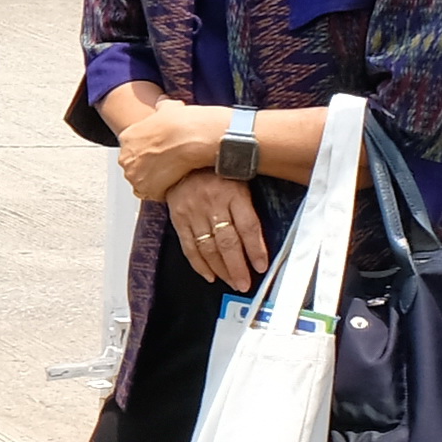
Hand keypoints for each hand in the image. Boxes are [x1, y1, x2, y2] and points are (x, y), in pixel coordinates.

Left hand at [111, 85, 229, 205]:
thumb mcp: (169, 108)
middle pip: (135, 169)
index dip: (148, 154)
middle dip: (149, 169)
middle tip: (169, 166)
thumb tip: (163, 101)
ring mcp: (134, 175)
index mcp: (127, 137)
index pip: (133, 151)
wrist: (192, 137)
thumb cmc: (183, 121)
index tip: (161, 154)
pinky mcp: (146, 190)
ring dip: (156, 182)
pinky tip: (177, 182)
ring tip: (175, 174)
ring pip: (143, 183)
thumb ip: (162, 106)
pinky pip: (154, 195)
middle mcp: (125, 158)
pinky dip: (164, 191)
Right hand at [168, 170, 272, 293]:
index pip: (248, 227)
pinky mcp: (178, 218)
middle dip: (237, 267)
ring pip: (208, 248)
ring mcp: (193, 212)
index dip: (255, 250)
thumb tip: (262, 235)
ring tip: (231, 281)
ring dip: (221, 269)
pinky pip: (189, 246)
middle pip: (228, 242)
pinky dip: (199, 264)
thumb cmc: (217, 169)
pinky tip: (210, 275)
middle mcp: (213, 202)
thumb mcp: (240, 177)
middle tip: (244, 283)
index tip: (261, 266)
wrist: (182, 158)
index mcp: (233, 192)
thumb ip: (249, 204)